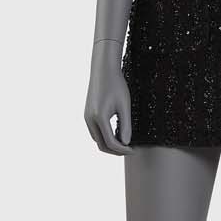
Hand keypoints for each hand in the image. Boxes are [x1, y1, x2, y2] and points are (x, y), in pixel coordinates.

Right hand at [84, 39, 132, 153]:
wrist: (104, 70)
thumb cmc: (117, 85)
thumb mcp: (124, 106)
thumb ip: (125, 125)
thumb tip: (125, 143)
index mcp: (99, 117)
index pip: (111, 142)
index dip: (123, 150)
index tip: (133, 150)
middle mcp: (90, 119)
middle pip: (101, 145)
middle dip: (115, 150)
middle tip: (129, 150)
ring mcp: (86, 117)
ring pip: (97, 140)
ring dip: (109, 144)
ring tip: (124, 143)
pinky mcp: (87, 114)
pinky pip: (95, 132)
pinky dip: (105, 137)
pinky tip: (116, 133)